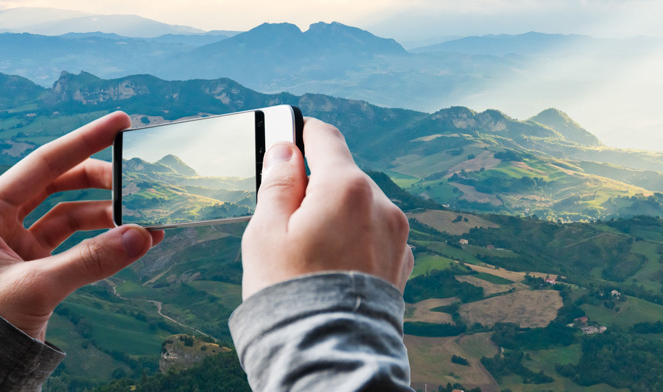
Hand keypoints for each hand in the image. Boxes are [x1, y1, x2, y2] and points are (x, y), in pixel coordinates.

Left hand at [0, 112, 163, 340]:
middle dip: (102, 181)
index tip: (120, 123)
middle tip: (137, 181)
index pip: (43, 163)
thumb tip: (141, 236)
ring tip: (144, 221)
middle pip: (61, 185)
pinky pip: (76, 246)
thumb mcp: (32, 287)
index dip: (84, 140)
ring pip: (72, 216)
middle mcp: (1, 222)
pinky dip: (103, 244)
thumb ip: (89, 261)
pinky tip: (132, 242)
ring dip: (109, 217)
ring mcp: (19, 246)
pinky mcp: (35, 268)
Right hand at [241, 118, 412, 298]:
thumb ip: (277, 182)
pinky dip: (354, 236)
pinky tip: (333, 263)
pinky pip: (374, 232)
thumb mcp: (265, 232)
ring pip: (359, 204)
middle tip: (286, 215)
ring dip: (336, 212)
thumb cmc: (289, 293)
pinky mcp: (401, 260)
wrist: (328, 354)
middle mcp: (381, 205)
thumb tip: (285, 150)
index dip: (302, 132)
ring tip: (310, 250)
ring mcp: (396, 234)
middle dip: (315, 184)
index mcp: (346, 188)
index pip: (325, 138)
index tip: (288, 136)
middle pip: (343, 174)